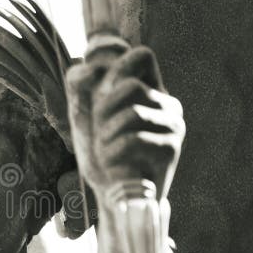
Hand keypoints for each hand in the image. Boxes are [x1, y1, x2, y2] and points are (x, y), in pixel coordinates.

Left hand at [65, 45, 184, 200]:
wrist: (114, 196)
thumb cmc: (100, 154)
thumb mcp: (82, 115)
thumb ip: (79, 85)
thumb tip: (92, 69)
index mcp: (149, 90)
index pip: (142, 55)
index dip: (117, 68)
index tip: (100, 95)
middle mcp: (167, 104)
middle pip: (129, 85)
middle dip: (102, 109)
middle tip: (99, 133)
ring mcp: (173, 125)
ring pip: (132, 112)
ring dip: (106, 135)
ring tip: (104, 151)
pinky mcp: (172, 148)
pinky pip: (135, 139)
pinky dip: (113, 152)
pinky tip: (112, 163)